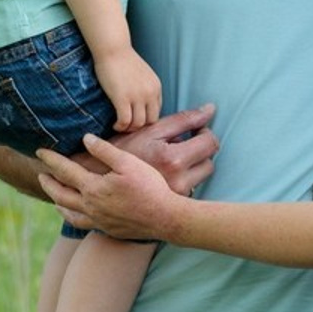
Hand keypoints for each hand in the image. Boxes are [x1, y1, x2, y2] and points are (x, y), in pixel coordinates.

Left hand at [38, 134, 183, 239]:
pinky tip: (76, 214)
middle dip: (48, 183)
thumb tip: (86, 138)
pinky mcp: (107, 229)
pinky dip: (72, 217)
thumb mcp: (128, 163)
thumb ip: (105, 151)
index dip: (51, 159)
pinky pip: (82, 224)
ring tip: (53, 196)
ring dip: (58, 201)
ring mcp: (98, 220)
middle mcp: (90, 206)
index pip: (65, 170)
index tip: (40, 151)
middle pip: (60, 194)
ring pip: (69, 212)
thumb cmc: (149, 187)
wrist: (164, 218)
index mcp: (93, 187)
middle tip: (41, 174)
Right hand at [96, 47, 163, 130]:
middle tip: (127, 126)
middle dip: (139, 127)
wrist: (112, 49)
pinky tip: (115, 124)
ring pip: (138, 124)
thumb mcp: (142, 75)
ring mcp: (137, 96)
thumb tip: (140, 105)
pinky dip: (120, 126)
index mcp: (156, 87)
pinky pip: (125, 121)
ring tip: (120, 126)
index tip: (135, 120)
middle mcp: (150, 93)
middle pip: (150, 121)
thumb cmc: (123, 60)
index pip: (156, 112)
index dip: (145, 119)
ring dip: (128, 128)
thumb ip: (145, 88)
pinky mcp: (122, 98)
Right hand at [103, 103, 218, 195]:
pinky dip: (186, 176)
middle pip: (209, 162)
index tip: (194, 129)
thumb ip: (184, 119)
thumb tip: (211, 109)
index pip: (210, 143)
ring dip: (195, 164)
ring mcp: (176, 195)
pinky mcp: (172, 202)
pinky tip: (169, 171)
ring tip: (174, 157)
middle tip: (185, 142)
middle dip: (201, 150)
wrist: (101, 178)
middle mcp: (179, 181)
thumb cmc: (125, 149)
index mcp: (174, 159)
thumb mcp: (152, 129)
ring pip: (202, 176)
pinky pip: (191, 186)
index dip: (205, 132)